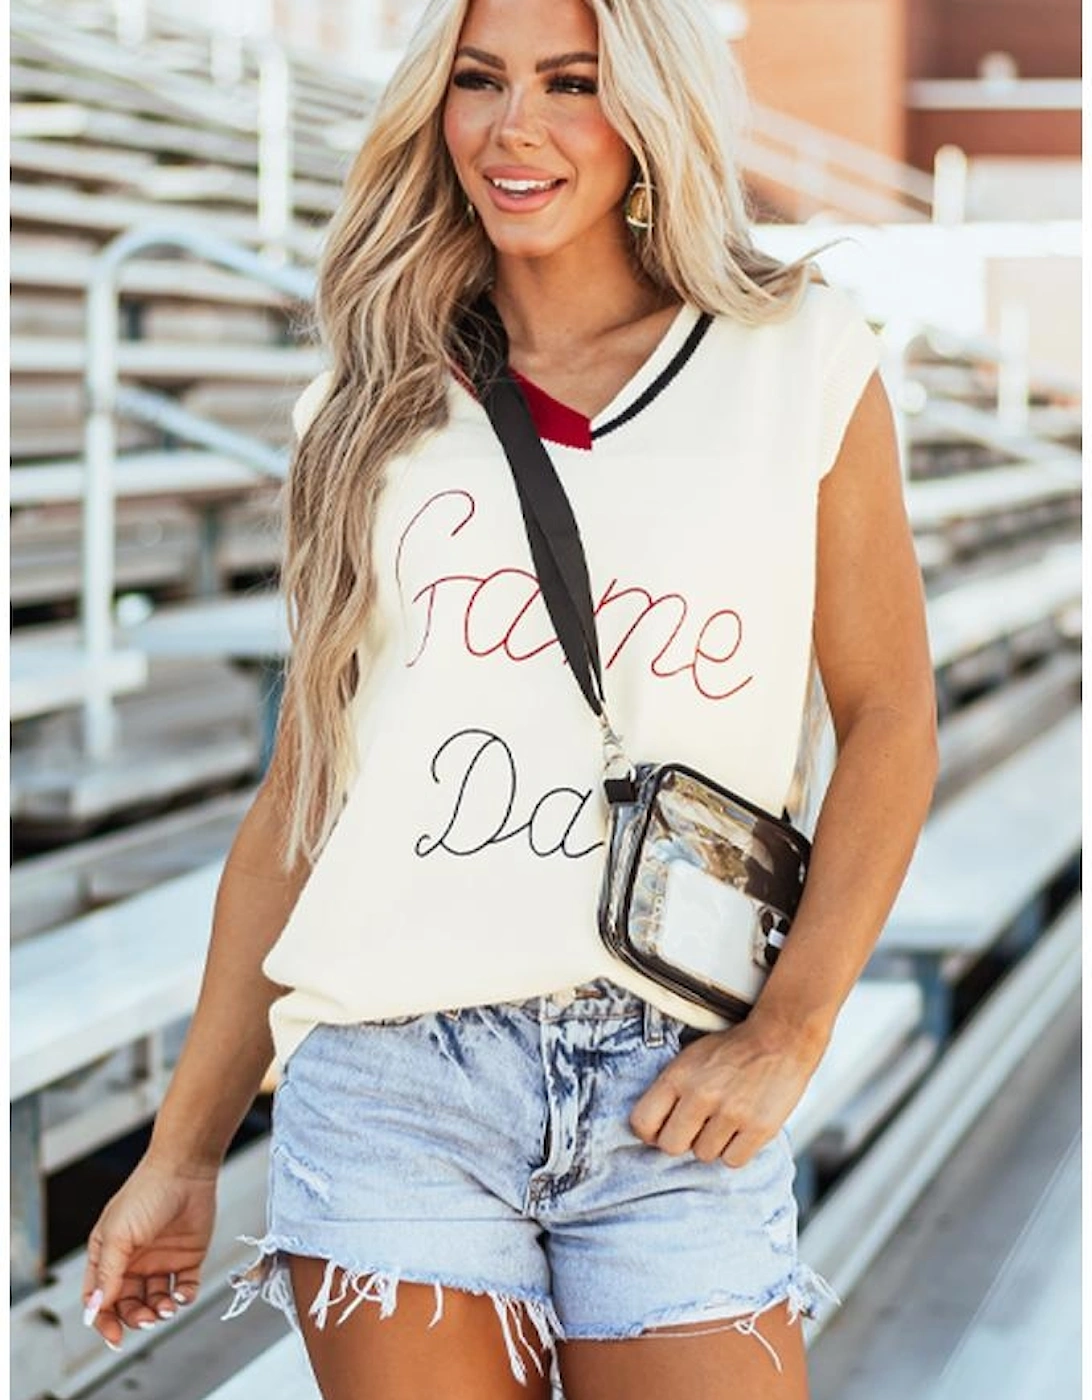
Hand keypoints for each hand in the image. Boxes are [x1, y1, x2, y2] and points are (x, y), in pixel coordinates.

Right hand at [81, 1154, 217, 1350]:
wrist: (186, 1170)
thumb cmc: (145, 1194)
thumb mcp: (118, 1235)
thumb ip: (107, 1274)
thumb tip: (94, 1310)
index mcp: (108, 1255)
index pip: (99, 1298)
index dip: (103, 1320)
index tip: (114, 1337)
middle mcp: (133, 1261)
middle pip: (128, 1304)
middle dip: (136, 1317)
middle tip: (147, 1319)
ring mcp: (160, 1260)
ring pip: (155, 1301)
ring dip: (159, 1311)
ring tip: (166, 1307)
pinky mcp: (187, 1258)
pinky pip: (184, 1289)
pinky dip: (183, 1299)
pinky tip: (182, 1295)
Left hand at [629, 1011, 827, 1167]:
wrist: (781, 1037)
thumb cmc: (732, 1049)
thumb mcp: (690, 1057)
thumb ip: (670, 1090)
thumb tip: (651, 1130)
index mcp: (679, 1075)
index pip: (642, 1121)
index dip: (650, 1132)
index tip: (662, 1130)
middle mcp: (701, 1095)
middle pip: (671, 1146)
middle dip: (682, 1141)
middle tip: (697, 1128)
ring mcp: (731, 1113)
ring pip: (704, 1155)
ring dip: (712, 1144)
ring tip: (725, 1121)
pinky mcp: (758, 1128)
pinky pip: (732, 1161)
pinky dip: (736, 1151)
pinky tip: (741, 1130)